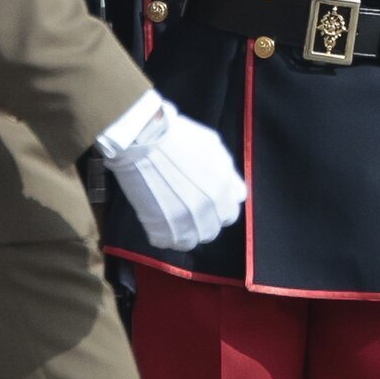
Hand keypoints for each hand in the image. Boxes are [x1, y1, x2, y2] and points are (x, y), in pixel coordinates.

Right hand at [101, 101, 245, 251]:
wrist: (145, 138)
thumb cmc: (178, 136)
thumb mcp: (213, 146)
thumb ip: (227, 172)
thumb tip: (234, 190)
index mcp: (224, 190)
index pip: (230, 213)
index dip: (217, 207)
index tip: (204, 200)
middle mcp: (211, 210)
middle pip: (212, 230)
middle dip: (201, 221)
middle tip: (184, 207)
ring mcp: (187, 222)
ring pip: (192, 240)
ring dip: (183, 230)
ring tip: (168, 215)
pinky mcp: (163, 229)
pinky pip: (169, 242)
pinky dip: (163, 234)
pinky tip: (156, 219)